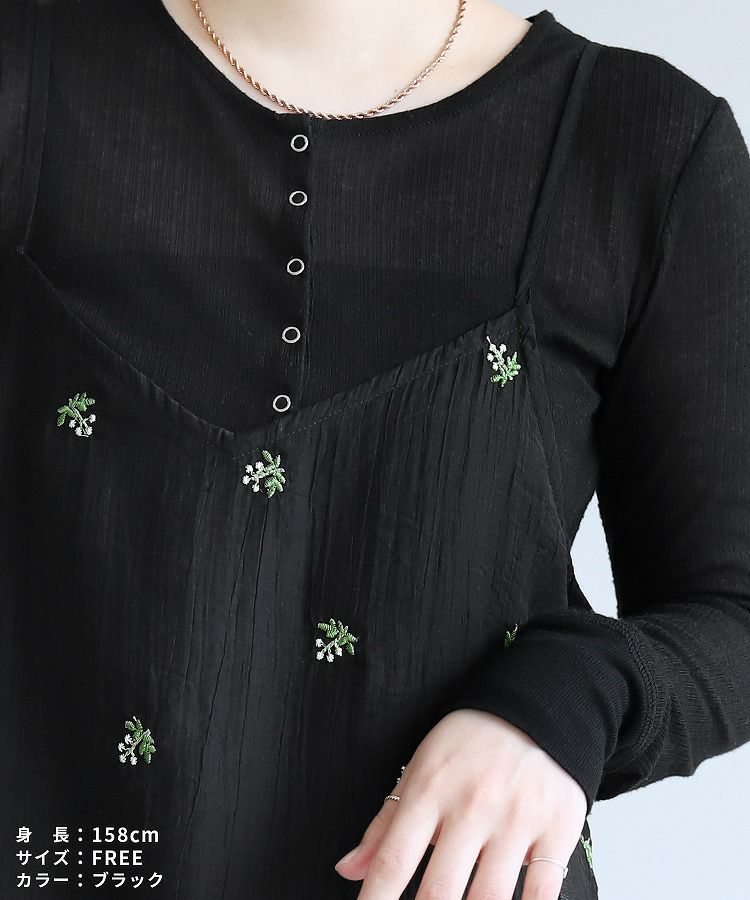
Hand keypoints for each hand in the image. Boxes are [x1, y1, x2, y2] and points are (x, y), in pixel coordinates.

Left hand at [334, 708, 586, 899]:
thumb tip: (348, 869)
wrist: (533, 709)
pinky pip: (541, 892)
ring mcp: (516, 818)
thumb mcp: (419, 769)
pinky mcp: (556, 828)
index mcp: (430, 790)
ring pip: (489, 898)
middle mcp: (471, 805)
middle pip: (439, 890)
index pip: (393, 860)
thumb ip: (384, 825)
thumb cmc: (468, 744)